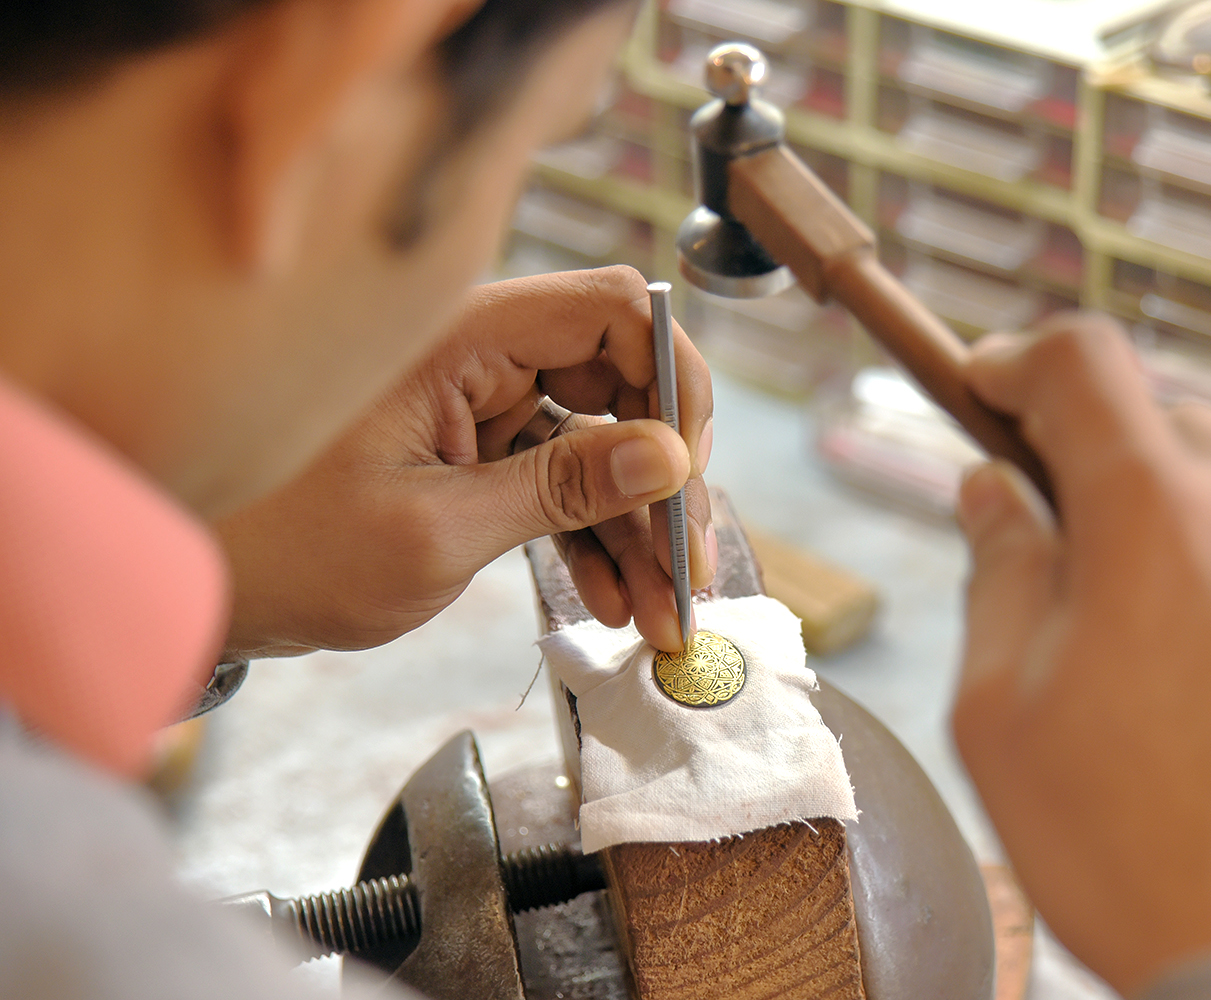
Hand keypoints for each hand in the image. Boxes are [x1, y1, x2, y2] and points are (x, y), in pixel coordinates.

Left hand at [218, 266, 715, 657]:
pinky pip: (561, 485)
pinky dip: (593, 540)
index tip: (688, 468)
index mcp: (463, 339)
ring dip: (638, 529)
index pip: (612, 310)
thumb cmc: (285, 547)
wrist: (201, 582)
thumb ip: (559, 490)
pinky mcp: (475, 455)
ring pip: (601, 447)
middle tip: (689, 568)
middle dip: (665, 482)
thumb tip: (668, 457)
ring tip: (663, 612)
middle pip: (622, 387)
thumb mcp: (436, 531)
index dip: (672, 378)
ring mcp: (481, 407)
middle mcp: (481, 357)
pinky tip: (617, 599)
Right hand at [951, 317, 1210, 995]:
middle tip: (1087, 566)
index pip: (1083, 365)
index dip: (1023, 363)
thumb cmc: (1133, 861)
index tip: (996, 388)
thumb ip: (1000, 571)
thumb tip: (996, 490)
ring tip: (1193, 672)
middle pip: (1181, 431)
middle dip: (1121, 476)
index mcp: (1159, 521)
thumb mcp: (1004, 717)